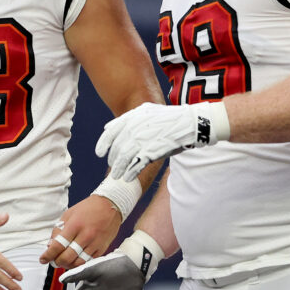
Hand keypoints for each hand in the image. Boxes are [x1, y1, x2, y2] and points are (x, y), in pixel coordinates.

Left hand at [39, 196, 121, 268]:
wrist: (110, 205)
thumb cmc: (88, 208)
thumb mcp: (68, 214)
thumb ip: (58, 230)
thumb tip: (50, 245)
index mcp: (75, 225)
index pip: (58, 245)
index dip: (48, 255)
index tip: (43, 259)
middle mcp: (85, 235)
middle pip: (67, 257)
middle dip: (57, 262)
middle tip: (53, 261)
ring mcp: (95, 243)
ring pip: (78, 262)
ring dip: (68, 265)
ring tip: (64, 262)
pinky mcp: (102, 248)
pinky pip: (89, 261)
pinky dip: (80, 264)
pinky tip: (75, 260)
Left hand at [96, 101, 226, 180]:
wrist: (190, 123)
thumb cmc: (169, 119)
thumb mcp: (146, 111)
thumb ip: (126, 119)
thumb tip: (106, 127)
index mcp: (132, 117)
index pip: (110, 132)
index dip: (103, 144)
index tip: (99, 154)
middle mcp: (135, 127)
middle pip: (117, 147)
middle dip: (113, 159)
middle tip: (113, 167)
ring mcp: (143, 139)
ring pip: (124, 157)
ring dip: (119, 169)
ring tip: (117, 177)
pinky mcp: (152, 151)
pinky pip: (136, 164)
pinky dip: (130, 172)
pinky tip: (128, 178)